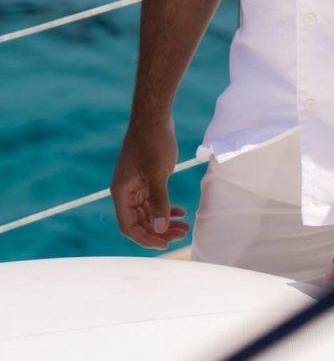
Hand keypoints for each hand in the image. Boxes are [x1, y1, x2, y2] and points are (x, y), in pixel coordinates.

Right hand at [111, 119, 188, 248]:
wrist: (154, 117)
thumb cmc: (152, 142)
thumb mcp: (157, 174)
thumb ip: (159, 202)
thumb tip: (160, 228)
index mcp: (121, 193)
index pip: (129, 226)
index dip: (146, 238)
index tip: (165, 243)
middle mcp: (126, 192)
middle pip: (140, 222)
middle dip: (159, 231)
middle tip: (181, 234)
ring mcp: (136, 185)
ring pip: (148, 213)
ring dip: (164, 221)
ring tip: (185, 226)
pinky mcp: (147, 178)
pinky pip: (154, 201)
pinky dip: (166, 208)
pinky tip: (181, 212)